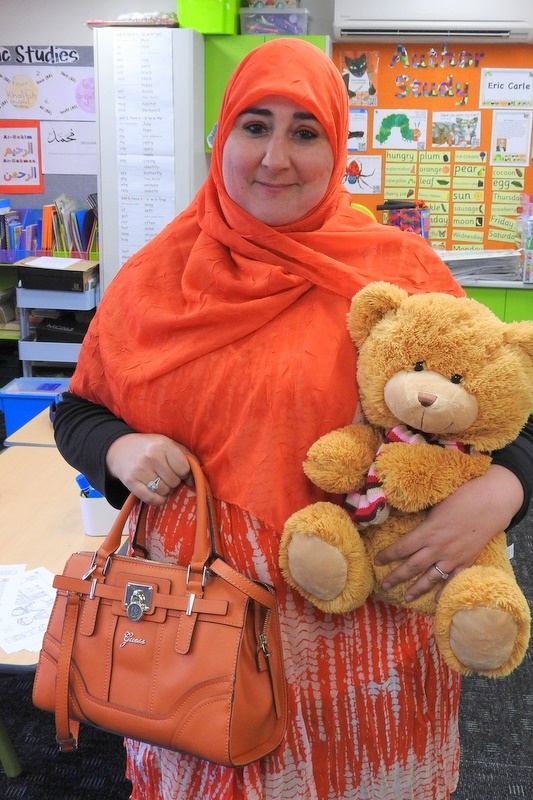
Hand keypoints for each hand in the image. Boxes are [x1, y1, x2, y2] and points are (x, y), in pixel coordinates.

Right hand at [106, 433, 191, 505]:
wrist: (120, 449)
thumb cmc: (150, 447)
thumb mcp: (168, 443)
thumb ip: (185, 456)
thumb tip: (196, 479)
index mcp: (164, 445)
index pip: (184, 468)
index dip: (185, 474)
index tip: (180, 472)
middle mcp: (152, 457)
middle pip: (175, 481)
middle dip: (173, 481)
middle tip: (166, 475)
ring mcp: (140, 470)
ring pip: (164, 491)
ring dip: (165, 490)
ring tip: (158, 481)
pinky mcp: (131, 482)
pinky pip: (152, 499)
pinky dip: (158, 500)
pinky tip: (157, 494)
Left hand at [374, 465, 523, 600]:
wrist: (491, 504)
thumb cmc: (462, 497)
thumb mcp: (434, 502)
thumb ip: (415, 511)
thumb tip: (393, 512)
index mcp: (427, 531)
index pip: (402, 547)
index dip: (387, 555)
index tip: (376, 561)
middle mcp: (438, 548)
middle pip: (412, 567)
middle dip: (396, 577)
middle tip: (384, 585)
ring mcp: (453, 557)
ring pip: (430, 578)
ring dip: (417, 589)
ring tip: (406, 598)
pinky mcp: (466, 561)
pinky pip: (453, 580)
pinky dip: (445, 591)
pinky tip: (438, 601)